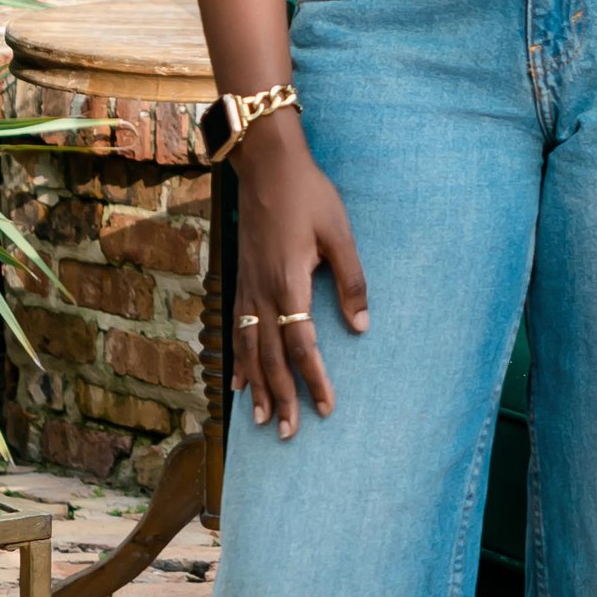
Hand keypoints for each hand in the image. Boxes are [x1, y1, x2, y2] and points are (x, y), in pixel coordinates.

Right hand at [231, 112, 368, 437]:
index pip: (301, 344)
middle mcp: (262, 291)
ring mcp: (246, 286)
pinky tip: (236, 381)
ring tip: (259, 420)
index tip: (326, 407)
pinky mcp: (240, 279)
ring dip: (255, 386)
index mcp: (289, 283)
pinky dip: (235, 360)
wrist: (266, 163)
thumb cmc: (308, 194)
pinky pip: (235, 330)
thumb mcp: (339, 233)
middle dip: (280, 397)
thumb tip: (361, 326)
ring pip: (247, 348)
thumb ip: (351, 281)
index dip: (313, 379)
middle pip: (269, 357)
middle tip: (287, 432)